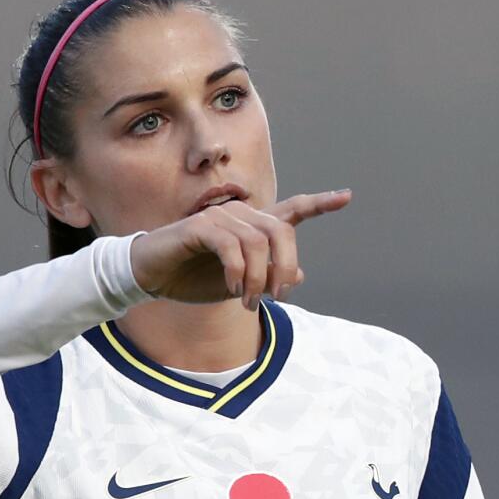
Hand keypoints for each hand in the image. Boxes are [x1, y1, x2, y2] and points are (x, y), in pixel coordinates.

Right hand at [130, 189, 351, 308]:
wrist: (152, 276)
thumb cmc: (193, 278)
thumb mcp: (238, 284)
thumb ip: (268, 277)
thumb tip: (302, 275)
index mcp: (252, 227)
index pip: (292, 210)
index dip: (320, 204)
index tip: (346, 196)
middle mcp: (241, 215)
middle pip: (282, 231)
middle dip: (286, 267)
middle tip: (277, 297)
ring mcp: (221, 217)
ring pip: (259, 242)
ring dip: (259, 278)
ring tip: (249, 302)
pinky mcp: (201, 226)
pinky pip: (232, 245)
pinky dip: (238, 271)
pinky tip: (234, 288)